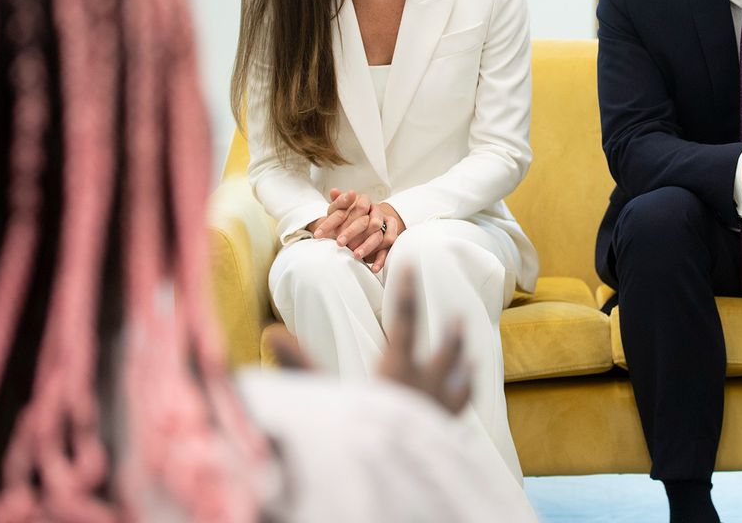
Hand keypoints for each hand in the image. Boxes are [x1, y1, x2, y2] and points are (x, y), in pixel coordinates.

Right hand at [265, 270, 470, 414]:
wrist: (394, 478)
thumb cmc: (357, 434)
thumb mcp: (326, 396)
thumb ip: (299, 364)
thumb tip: (271, 333)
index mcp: (398, 368)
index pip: (405, 320)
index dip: (408, 290)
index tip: (412, 264)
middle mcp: (426, 382)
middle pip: (444, 347)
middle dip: (450, 329)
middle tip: (458, 312)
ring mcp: (439, 407)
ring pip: (458, 376)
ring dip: (462, 358)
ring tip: (470, 351)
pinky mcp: (444, 431)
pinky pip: (460, 406)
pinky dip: (465, 393)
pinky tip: (468, 388)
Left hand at [310, 189, 404, 272]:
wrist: (369, 223)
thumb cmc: (351, 216)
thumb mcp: (342, 208)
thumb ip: (339, 202)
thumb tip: (334, 191)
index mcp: (363, 201)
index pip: (346, 210)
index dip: (331, 222)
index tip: (318, 234)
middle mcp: (376, 212)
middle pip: (365, 222)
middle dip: (351, 233)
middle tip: (339, 243)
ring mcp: (385, 226)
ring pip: (378, 236)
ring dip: (367, 246)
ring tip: (355, 255)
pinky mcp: (390, 239)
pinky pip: (388, 250)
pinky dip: (381, 259)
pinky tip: (373, 268)